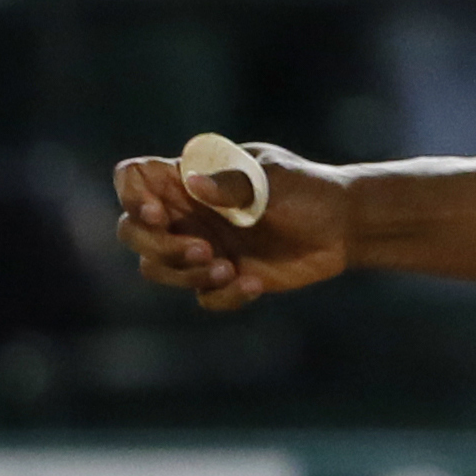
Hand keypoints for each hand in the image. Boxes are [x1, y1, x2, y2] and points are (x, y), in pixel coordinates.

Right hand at [111, 144, 351, 313]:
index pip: (133, 178)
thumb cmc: (307, 190)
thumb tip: (194, 184)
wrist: (345, 225)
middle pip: (132, 232)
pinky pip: (202, 297)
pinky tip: (255, 283)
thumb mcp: (272, 180)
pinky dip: (223, 295)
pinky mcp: (224, 277)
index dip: (130, 197)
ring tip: (230, 269)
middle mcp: (188, 213)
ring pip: (158, 269)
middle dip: (159, 247)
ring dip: (186, 275)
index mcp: (190, 178)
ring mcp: (203, 246)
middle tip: (203, 251)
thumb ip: (233, 185)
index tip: (156, 215)